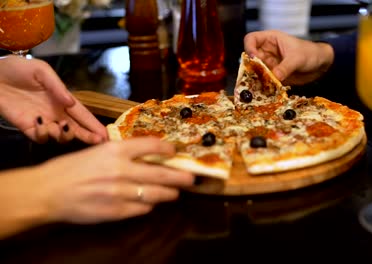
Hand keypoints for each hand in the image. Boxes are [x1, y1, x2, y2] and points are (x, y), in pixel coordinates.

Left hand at [0, 55, 106, 143]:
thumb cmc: (18, 69)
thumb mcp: (41, 70)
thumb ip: (57, 86)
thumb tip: (71, 102)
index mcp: (63, 99)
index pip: (83, 114)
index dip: (95, 124)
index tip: (107, 135)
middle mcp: (56, 113)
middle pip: (77, 129)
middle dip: (89, 136)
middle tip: (98, 141)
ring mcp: (43, 121)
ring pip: (61, 137)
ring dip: (65, 135)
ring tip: (62, 126)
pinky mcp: (27, 127)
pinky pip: (40, 137)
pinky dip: (43, 134)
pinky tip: (40, 122)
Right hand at [23, 137, 194, 223]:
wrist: (48, 191)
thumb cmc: (70, 168)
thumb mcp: (97, 151)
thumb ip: (122, 153)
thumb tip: (147, 155)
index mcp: (116, 150)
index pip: (152, 146)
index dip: (168, 148)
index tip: (175, 150)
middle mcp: (122, 170)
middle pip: (162, 173)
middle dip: (180, 177)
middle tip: (191, 178)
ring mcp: (121, 193)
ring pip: (156, 193)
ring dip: (169, 193)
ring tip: (175, 192)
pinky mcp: (117, 211)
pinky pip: (142, 209)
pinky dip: (149, 205)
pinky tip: (150, 203)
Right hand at [244, 30, 333, 85]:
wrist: (321, 65)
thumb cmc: (310, 53)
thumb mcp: (297, 58)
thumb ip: (285, 67)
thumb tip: (274, 77)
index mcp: (271, 40)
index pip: (251, 39)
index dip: (249, 47)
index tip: (253, 58)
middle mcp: (267, 51)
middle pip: (250, 57)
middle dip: (251, 67)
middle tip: (257, 75)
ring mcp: (269, 64)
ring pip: (255, 71)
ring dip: (257, 78)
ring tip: (263, 85)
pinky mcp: (273, 75)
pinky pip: (264, 80)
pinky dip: (264, 85)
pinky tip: (268, 89)